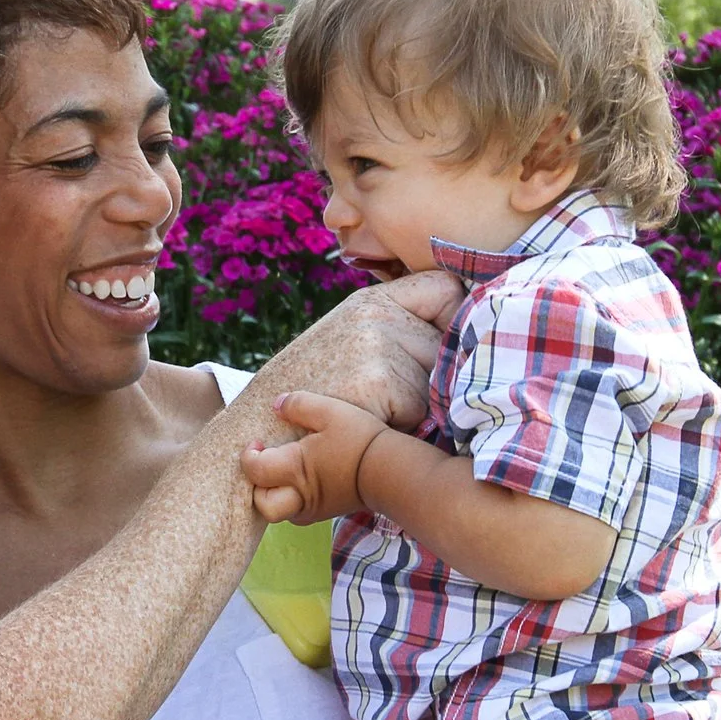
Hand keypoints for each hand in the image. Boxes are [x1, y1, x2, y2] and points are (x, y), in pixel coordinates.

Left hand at [243, 392, 385, 521]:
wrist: (394, 470)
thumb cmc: (361, 439)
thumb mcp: (330, 410)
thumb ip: (299, 405)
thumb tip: (277, 405)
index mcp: (295, 469)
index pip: (254, 470)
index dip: (248, 456)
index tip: (257, 442)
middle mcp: (301, 494)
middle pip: (263, 505)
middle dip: (256, 488)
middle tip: (266, 466)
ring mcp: (316, 508)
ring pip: (282, 512)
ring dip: (276, 495)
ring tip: (284, 473)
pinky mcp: (331, 511)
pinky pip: (302, 513)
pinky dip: (295, 500)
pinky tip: (306, 481)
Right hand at [249, 272, 459, 433]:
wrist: (258, 430)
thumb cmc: (310, 395)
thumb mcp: (346, 343)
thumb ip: (394, 331)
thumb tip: (462, 337)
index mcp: (370, 301)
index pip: (446, 289)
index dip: (455, 319)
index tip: (446, 343)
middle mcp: (376, 315)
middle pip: (446, 345)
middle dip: (431, 377)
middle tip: (385, 396)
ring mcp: (377, 345)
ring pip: (436, 383)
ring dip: (416, 408)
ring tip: (369, 410)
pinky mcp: (378, 381)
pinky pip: (419, 411)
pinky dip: (400, 428)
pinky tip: (364, 424)